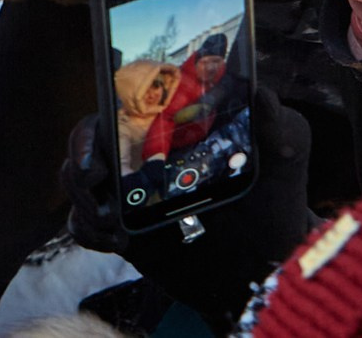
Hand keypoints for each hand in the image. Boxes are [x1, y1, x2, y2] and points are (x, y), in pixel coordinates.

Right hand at [61, 86, 315, 327]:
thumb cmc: (276, 199)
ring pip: (76, 178)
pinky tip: (116, 243)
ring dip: (82, 196)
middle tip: (94, 177)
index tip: (101, 132)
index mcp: (173, 124)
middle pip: (88, 138)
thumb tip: (260, 93)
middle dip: (79, 154)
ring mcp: (128, 191)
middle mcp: (144, 152)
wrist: (266, 267)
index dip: (103, 109)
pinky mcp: (121, 230)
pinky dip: (87, 229)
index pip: (122, 100)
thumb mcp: (286, 154)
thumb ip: (276, 122)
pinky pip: (81, 223)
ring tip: (113, 222)